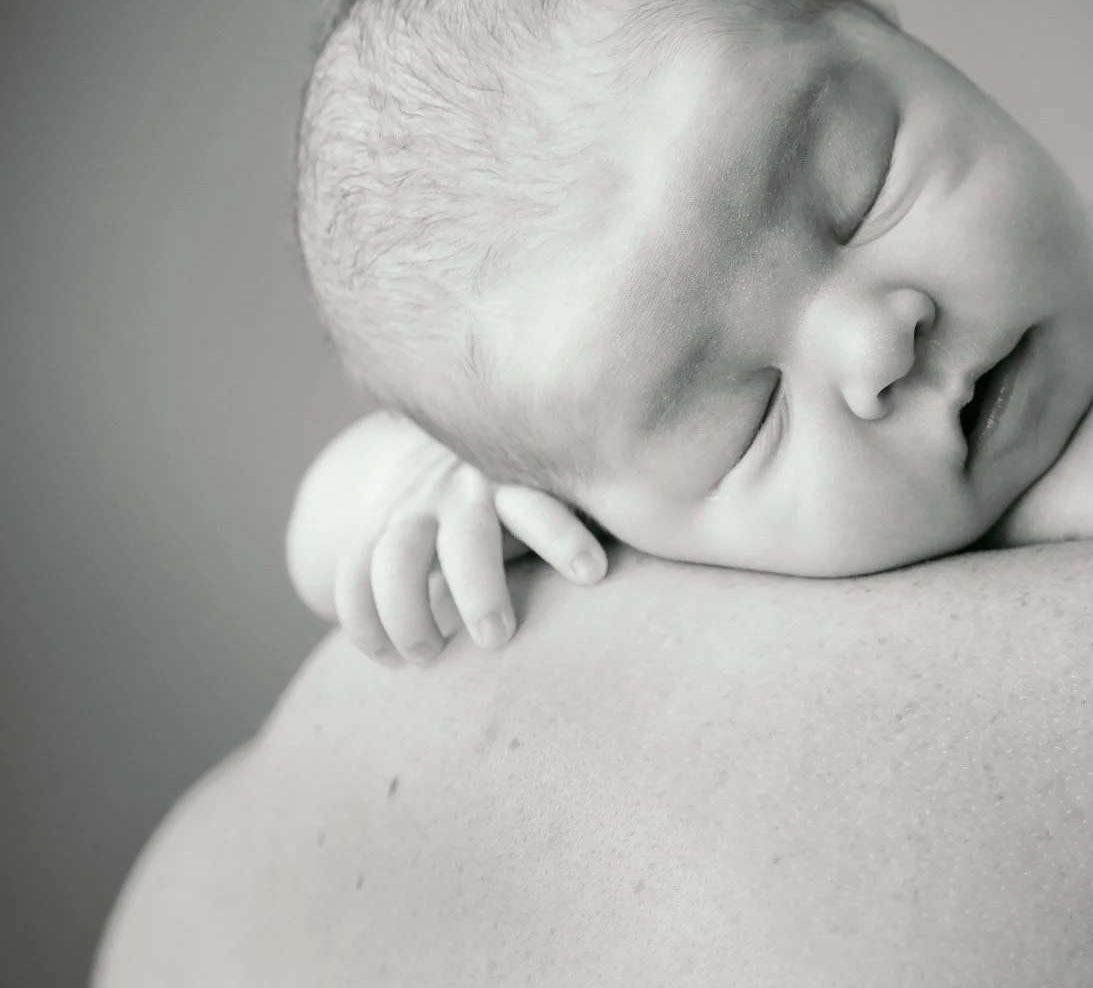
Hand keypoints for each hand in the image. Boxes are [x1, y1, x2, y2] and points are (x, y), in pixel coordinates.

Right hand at [332, 432, 606, 666]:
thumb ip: (624, 512)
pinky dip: (361, 619)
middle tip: (498, 639)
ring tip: (428, 658)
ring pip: (392, 553)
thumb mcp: (578, 493)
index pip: (539, 498)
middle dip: (480, 584)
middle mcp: (463, 489)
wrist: (443, 457)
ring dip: (406, 608)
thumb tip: (720, 536)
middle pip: (464, 531)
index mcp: (520, 478)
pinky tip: (384, 658)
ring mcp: (412, 510)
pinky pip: (350, 574)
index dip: (564, 532)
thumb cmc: (540, 500)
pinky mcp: (372, 533)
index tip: (595, 575)